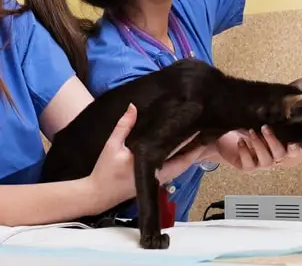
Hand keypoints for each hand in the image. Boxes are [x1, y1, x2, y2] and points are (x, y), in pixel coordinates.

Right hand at [88, 104, 206, 206]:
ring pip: (181, 165)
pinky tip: (181, 146)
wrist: (97, 194)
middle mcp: (160, 175)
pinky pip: (173, 167)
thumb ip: (124, 125)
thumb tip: (133, 106)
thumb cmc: (105, 171)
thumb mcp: (112, 145)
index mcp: (152, 167)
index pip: (178, 152)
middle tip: (204, 128)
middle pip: (185, 161)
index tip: (200, 126)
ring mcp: (158, 179)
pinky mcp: (155, 180)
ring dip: (189, 151)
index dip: (191, 140)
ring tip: (196, 134)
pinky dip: (180, 157)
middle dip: (195, 146)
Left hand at [212, 127, 301, 172]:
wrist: (227, 138)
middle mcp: (273, 157)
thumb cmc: (247, 127)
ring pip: (267, 161)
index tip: (292, 141)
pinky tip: (241, 141)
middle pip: (280, 155)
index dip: (295, 149)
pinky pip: (249, 165)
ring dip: (259, 145)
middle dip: (273, 140)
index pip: (293, 152)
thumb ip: (268, 120)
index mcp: (279, 146)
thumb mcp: (257, 122)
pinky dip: (245, 152)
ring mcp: (261, 164)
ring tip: (251, 131)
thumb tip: (278, 106)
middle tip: (264, 127)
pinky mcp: (247, 168)